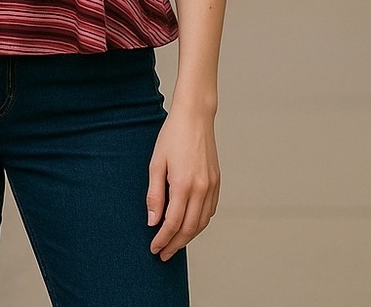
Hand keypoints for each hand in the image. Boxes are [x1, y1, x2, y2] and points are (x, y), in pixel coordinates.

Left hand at [146, 107, 219, 260]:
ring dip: (189, 236)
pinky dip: (200, 223)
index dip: (163, 239)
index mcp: (183, 184)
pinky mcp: (217, 181)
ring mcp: (212, 186)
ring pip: (202, 222)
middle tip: (163, 254)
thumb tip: (153, 221)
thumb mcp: (156, 163)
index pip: (173, 223)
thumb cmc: (172, 136)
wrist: (195, 117)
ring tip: (174, 243)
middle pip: (189, 228)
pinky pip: (210, 210)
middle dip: (175, 244)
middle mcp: (201, 188)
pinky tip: (190, 225)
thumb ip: (154, 194)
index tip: (154, 248)